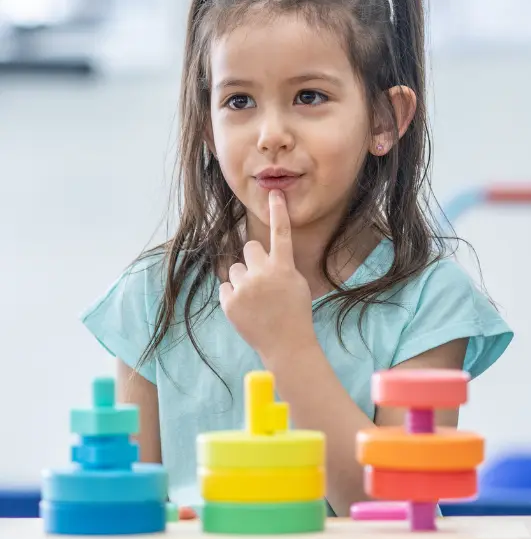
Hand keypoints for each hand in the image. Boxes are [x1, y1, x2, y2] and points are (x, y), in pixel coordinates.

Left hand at [219, 190, 315, 363]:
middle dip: (253, 260)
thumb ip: (280, 265)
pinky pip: (226, 288)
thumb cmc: (294, 313)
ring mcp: (244, 288)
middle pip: (249, 248)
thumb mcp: (296, 284)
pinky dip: (233, 297)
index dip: (278, 212)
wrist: (286, 345)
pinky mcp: (229, 302)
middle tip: (262, 280)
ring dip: (243, 280)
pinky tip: (246, 310)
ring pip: (235, 269)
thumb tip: (261, 254)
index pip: (280, 233)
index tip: (274, 193)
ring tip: (256, 301)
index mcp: (283, 268)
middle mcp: (263, 274)